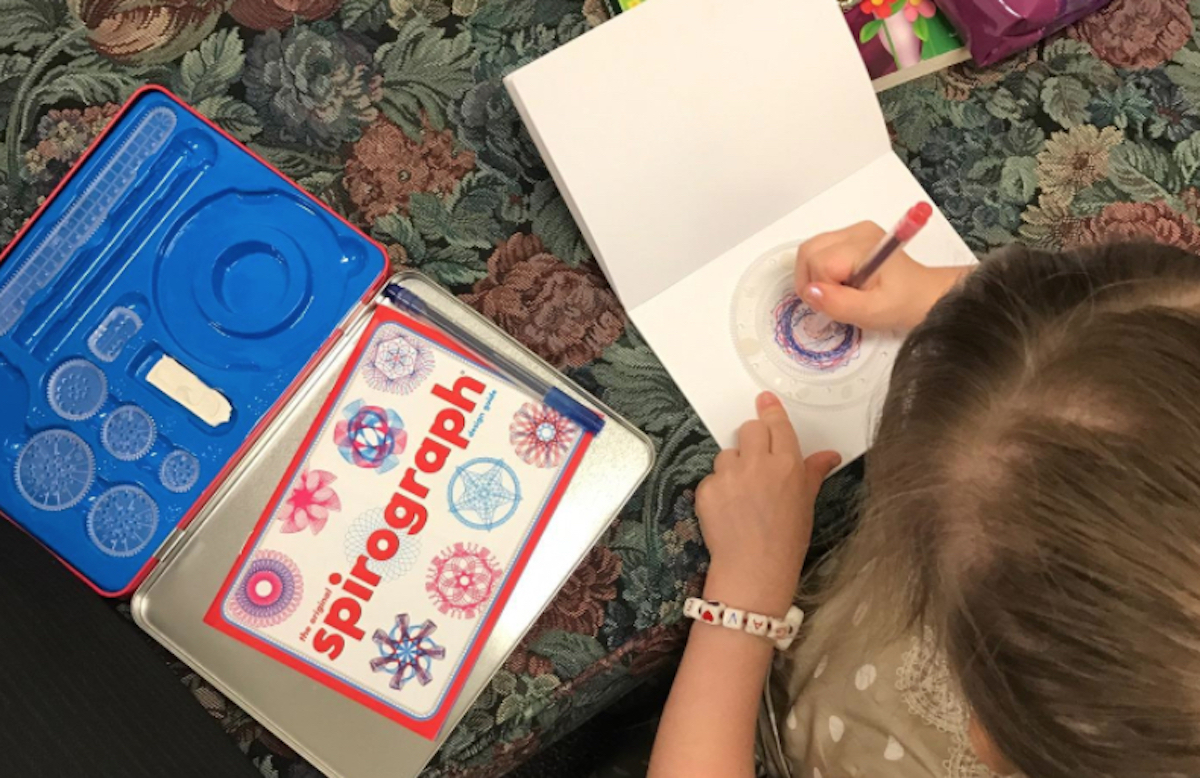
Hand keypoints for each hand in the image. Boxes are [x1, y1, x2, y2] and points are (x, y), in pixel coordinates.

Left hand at [695, 392, 840, 614]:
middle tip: (757, 462)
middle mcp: (758, 464)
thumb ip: (814, 471)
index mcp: (787, 464)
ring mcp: (729, 475)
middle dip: (752, 439)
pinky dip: (719, 488)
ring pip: (727, 453)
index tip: (764, 400)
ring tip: (743, 494)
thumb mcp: (806, 503)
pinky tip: (729, 509)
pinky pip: (712, 477)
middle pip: (749, 429)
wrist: (754, 569)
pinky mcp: (707, 489)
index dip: (770, 410)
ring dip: (734, 466)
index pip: (777, 424)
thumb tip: (830, 455)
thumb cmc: (786, 539)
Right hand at [794, 221, 969, 330]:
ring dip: (814, 276)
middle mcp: (855, 231)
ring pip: (810, 251)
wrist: (924, 295)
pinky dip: (821, 270)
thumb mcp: (871, 312)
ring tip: (837, 293)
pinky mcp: (851, 237)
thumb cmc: (901, 305)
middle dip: (810, 281)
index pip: (819, 263)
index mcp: (862, 246)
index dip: (822, 289)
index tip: (840, 304)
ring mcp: (853, 231)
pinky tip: (840, 283)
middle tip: (830, 301)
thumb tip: (809, 292)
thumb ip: (838, 303)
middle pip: (808, 251)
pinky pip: (820, 251)